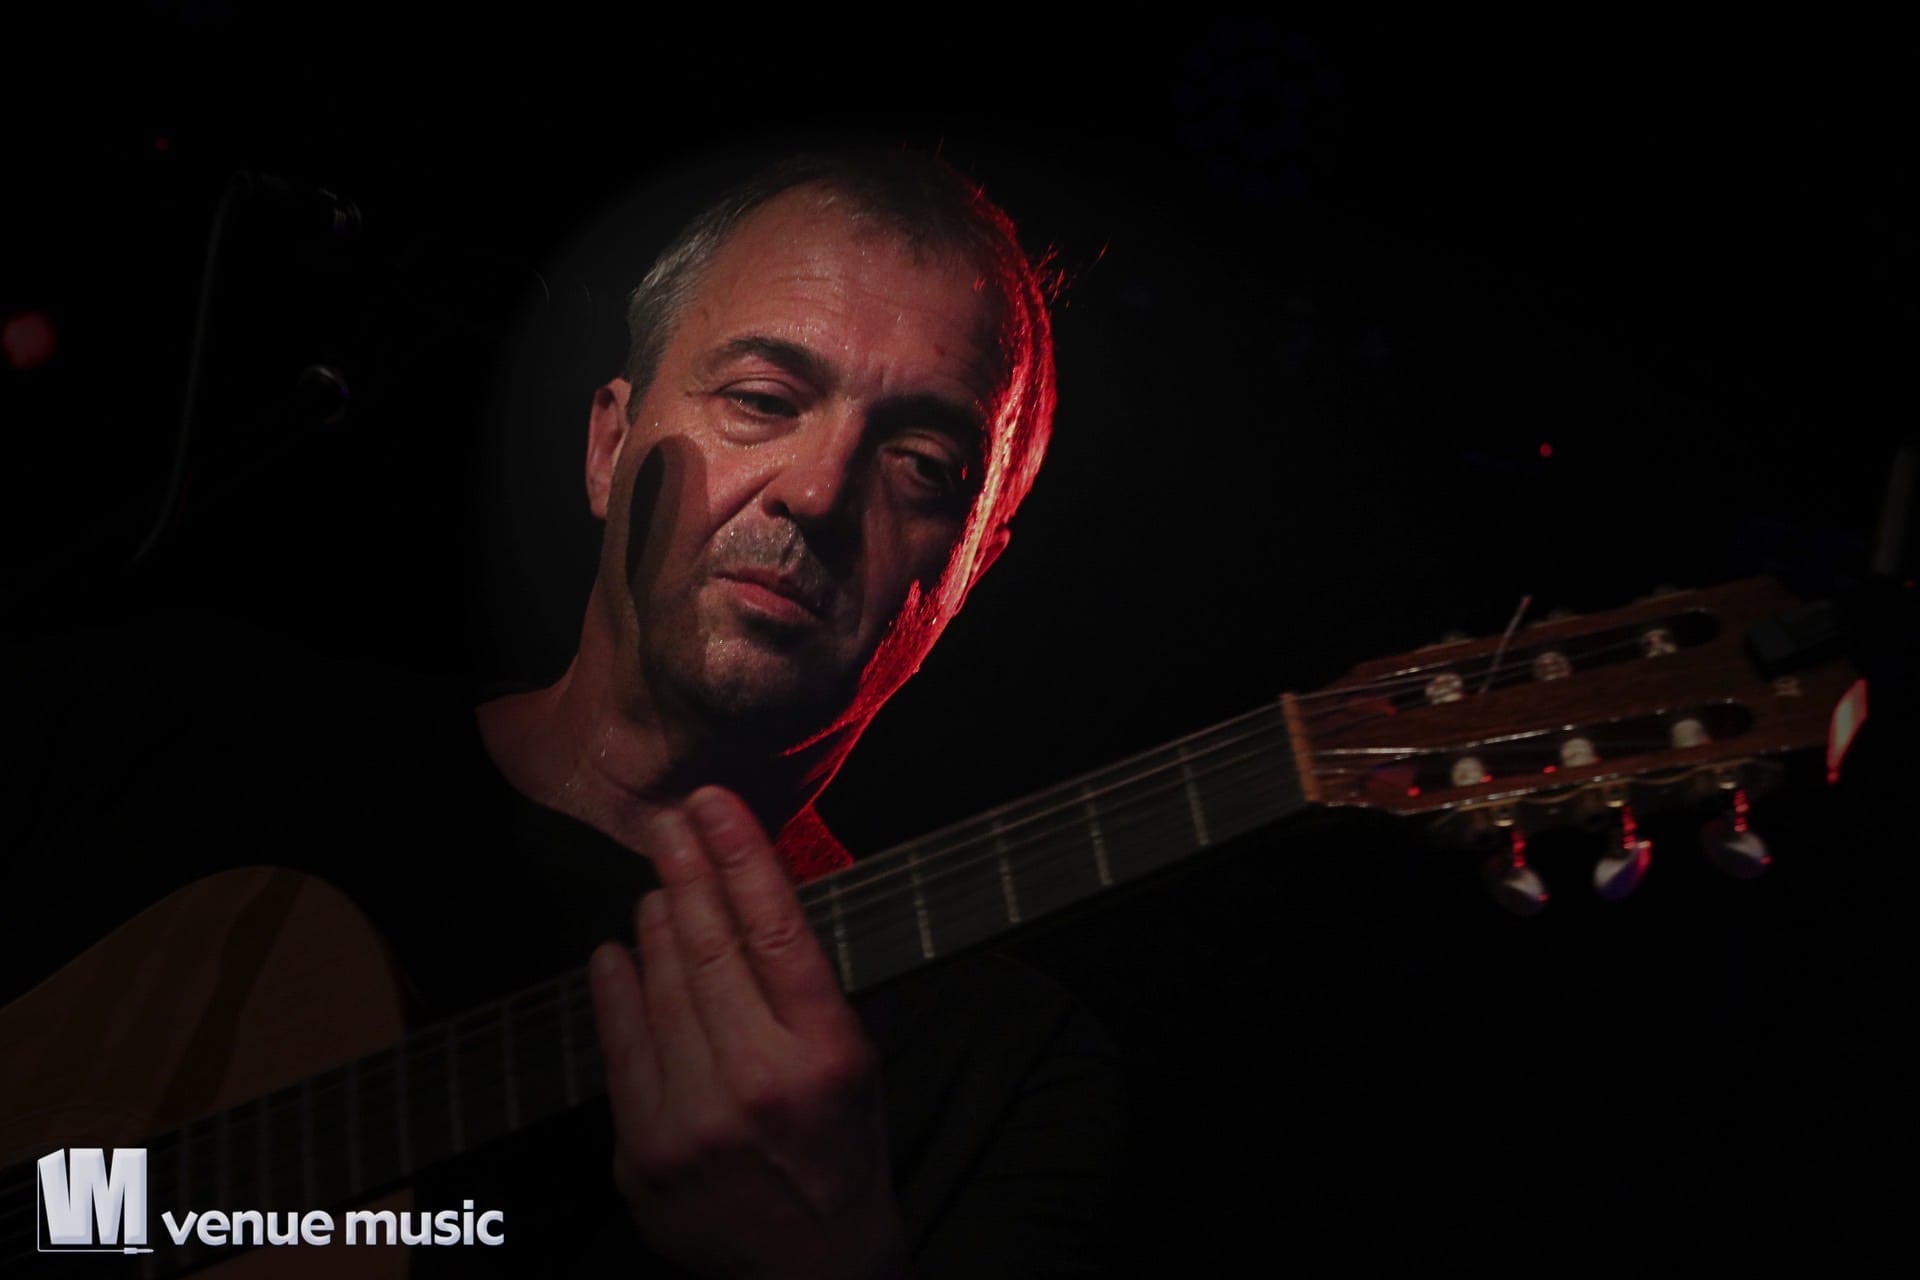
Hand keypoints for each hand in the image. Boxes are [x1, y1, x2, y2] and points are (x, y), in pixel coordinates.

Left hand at [588, 787, 908, 1278]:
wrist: (810, 1275)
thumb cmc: (840, 1156)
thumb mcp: (858, 1066)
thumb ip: (816, 990)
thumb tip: (766, 899)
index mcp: (825, 1056)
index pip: (778, 931)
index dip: (741, 857)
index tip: (717, 806)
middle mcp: (758, 1083)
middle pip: (710, 949)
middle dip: (686, 871)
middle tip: (670, 822)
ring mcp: (692, 1123)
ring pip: (658, 990)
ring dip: (655, 923)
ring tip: (657, 885)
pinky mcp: (642, 1156)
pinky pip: (619, 1051)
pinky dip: (615, 991)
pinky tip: (615, 954)